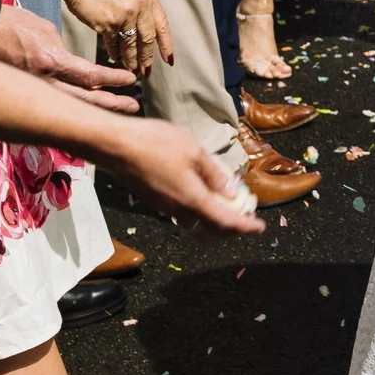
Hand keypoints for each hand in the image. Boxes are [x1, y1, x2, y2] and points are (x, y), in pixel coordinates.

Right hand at [0, 3, 137, 109]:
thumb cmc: (12, 24)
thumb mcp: (45, 30)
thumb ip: (64, 51)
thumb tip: (76, 65)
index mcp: (51, 62)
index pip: (90, 76)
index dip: (113, 80)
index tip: (131, 81)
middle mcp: (44, 82)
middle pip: (85, 100)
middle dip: (112, 104)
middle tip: (134, 106)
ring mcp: (35, 90)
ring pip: (72, 105)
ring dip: (98, 108)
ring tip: (120, 108)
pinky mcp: (28, 92)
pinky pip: (57, 101)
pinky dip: (76, 105)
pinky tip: (91, 106)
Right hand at [56, 0, 174, 74]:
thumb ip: (142, 10)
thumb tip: (147, 36)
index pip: (162, 26)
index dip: (166, 45)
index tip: (169, 59)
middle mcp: (140, 6)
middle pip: (148, 39)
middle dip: (147, 58)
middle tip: (146, 70)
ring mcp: (124, 15)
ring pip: (131, 45)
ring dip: (131, 60)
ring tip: (132, 69)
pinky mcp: (108, 24)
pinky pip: (114, 44)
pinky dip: (115, 53)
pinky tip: (116, 59)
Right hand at [98, 117, 262, 233]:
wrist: (114, 146)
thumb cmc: (154, 143)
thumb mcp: (193, 151)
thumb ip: (215, 174)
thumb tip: (233, 193)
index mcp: (192, 199)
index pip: (226, 223)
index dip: (245, 227)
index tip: (260, 228)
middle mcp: (178, 210)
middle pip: (211, 231)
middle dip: (232, 230)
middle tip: (246, 218)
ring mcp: (165, 208)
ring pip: (196, 226)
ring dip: (215, 224)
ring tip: (230, 209)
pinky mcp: (155, 201)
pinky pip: (184, 217)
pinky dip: (200, 215)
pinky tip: (204, 198)